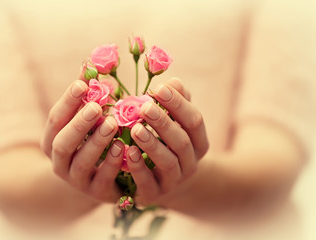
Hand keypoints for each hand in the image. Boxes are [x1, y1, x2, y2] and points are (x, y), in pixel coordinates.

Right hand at [40, 80, 123, 201]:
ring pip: (82, 162)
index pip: (55, 119)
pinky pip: (103, 179)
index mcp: (53, 140)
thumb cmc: (91, 141)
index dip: (67, 101)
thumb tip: (89, 64)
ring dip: (96, 142)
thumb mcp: (86, 120)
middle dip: (79, 123)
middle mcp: (60, 162)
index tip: (82, 83)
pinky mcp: (97, 192)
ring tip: (112, 123)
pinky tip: (124, 146)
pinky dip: (112, 163)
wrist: (95, 179)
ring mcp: (77, 180)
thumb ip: (87, 96)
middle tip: (96, 106)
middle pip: (63, 143)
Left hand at [127, 78, 208, 204]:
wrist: (165, 182)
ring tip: (135, 128)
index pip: (194, 121)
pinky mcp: (154, 194)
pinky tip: (128, 151)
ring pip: (168, 162)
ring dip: (152, 144)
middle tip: (144, 107)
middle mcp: (190, 163)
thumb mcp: (175, 124)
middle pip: (181, 141)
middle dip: (163, 122)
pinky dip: (138, 167)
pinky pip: (148, 182)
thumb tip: (174, 81)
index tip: (159, 87)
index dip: (178, 104)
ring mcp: (174, 181)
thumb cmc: (168, 144)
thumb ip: (176, 104)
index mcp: (199, 143)